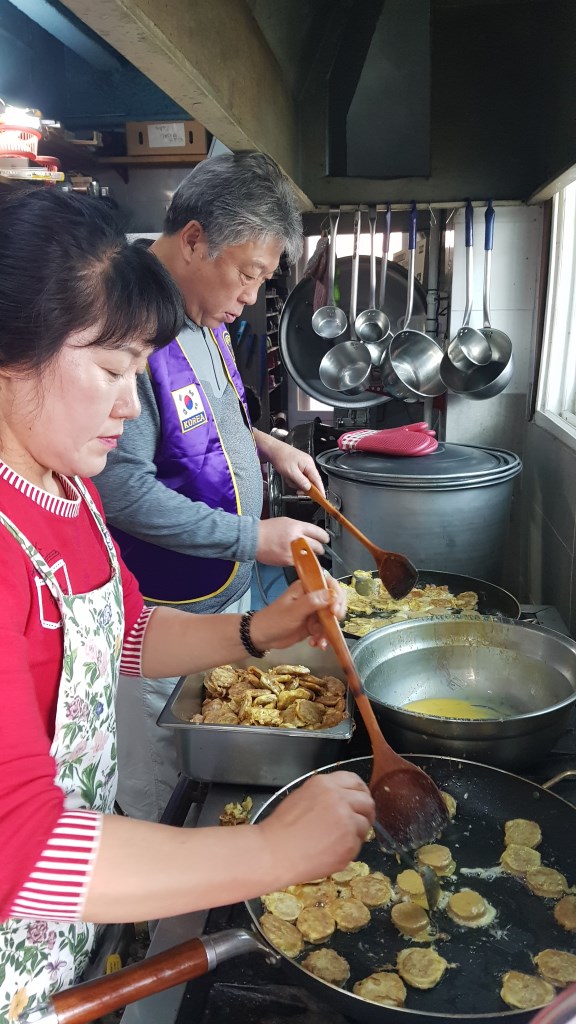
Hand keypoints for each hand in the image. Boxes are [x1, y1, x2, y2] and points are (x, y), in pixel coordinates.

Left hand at [250, 576, 346, 650]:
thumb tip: (332, 595)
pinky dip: (323, 638)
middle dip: (336, 614)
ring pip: (331, 618)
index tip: (334, 610)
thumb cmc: (274, 620)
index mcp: (306, 587)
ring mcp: (313, 612)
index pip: (329, 583)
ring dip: (328, 631)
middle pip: (334, 600)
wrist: (262, 637)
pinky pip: (324, 630)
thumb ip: (312, 602)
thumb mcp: (294, 611)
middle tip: (333, 624)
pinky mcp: (312, 625)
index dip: (336, 595)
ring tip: (320, 641)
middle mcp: (312, 597)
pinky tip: (316, 644)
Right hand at [256, 517, 328, 566]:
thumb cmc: (267, 529)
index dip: (324, 537)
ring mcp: (293, 551)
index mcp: (297, 527)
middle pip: (316, 545)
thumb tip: (308, 535)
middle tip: (321, 549)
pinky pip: (299, 562)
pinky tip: (298, 559)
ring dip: (312, 557)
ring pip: (309, 556)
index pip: (317, 532)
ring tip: (310, 555)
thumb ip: (299, 528)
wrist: (253, 539)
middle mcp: (297, 538)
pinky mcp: (287, 561)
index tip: (326, 539)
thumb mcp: (286, 522)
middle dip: (320, 548)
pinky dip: (300, 561)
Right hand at [258, 772, 374, 883]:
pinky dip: (349, 849)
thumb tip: (346, 800)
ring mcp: (347, 821)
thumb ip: (326, 794)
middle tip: (358, 822)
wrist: (274, 852)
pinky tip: (332, 850)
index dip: (360, 792)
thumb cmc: (282, 828)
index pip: (355, 781)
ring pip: (364, 824)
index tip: (360, 800)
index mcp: (325, 784)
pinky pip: (358, 844)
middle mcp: (339, 799)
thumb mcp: (302, 796)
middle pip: (367, 801)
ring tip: (338, 840)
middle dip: (365, 812)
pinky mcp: (349, 843)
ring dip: (357, 832)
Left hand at [265, 436, 325, 495]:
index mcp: (309, 464)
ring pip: (304, 480)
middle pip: (311, 481)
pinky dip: (293, 479)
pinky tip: (288, 476)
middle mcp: (308, 464)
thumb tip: (309, 488)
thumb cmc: (281, 457)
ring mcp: (303, 465)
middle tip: (297, 491)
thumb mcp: (291, 472)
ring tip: (289, 478)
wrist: (273, 449)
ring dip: (295, 482)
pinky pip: (299, 477)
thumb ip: (301, 481)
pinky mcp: (298, 467)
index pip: (317, 479)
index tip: (322, 498)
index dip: (320, 489)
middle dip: (303, 486)